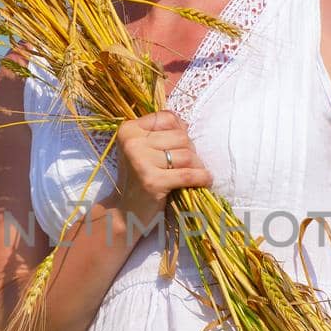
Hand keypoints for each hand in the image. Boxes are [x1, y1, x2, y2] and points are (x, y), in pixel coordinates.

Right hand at [113, 109, 213, 230]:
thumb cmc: (139, 179)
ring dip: (197, 166)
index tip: (180, 145)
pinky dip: (201, 178)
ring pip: (187, 155)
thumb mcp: (143, 150)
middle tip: (188, 165)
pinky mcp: (152, 181)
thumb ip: (161, 133)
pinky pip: (188, 175)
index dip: (180, 130)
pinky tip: (205, 181)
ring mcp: (140, 162)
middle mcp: (132, 142)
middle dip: (191, 151)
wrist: (125, 212)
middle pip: (180, 137)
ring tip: (195, 174)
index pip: (166, 118)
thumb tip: (185, 124)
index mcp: (128, 130)